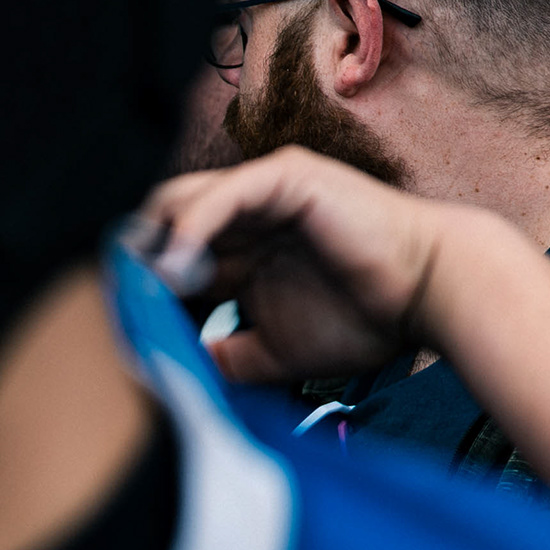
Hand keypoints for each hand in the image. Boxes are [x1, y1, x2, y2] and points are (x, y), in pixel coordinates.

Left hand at [130, 146, 465, 386]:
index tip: (121, 325)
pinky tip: (179, 268)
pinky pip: (221, 195)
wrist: (430, 297)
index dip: (140, 287)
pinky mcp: (286, 176)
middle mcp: (245, 215)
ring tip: (146, 288)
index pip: (167, 257)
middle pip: (161, 224)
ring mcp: (264, 191)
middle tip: (120, 304)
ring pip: (179, 202)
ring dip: (154, 245)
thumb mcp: (273, 351)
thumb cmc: (366, 320)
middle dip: (135, 263)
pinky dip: (191, 229)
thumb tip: (169, 373)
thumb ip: (222, 356)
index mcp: (240, 250)